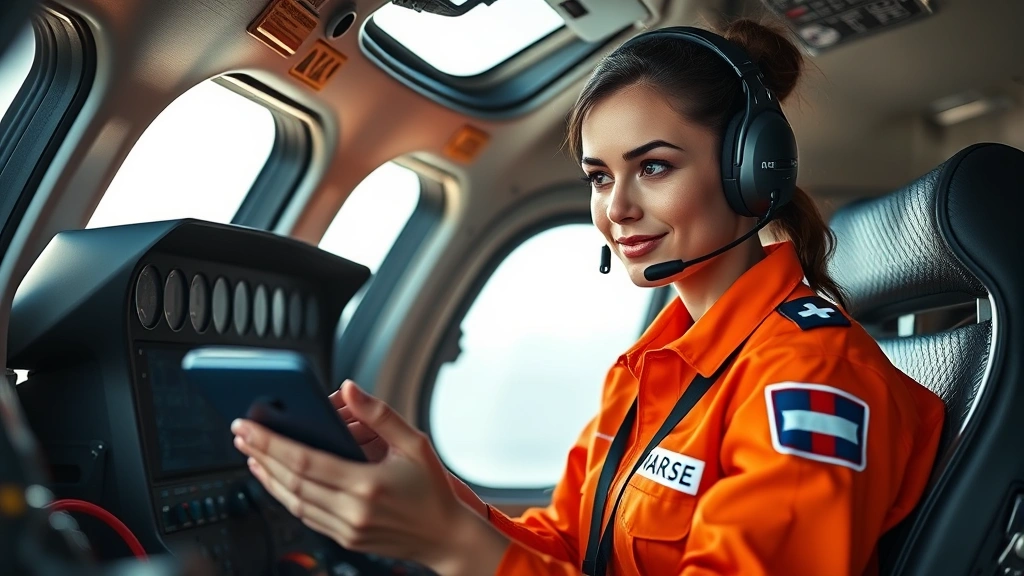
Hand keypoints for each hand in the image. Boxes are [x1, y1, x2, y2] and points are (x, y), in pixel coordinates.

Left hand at [232, 381, 507, 574]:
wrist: (445, 537)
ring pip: (292, 502)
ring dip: (268, 478)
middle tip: (241, 434)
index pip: (304, 461)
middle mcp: (352, 510)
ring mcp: (346, 528)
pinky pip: (305, 516)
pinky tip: (277, 480)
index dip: (271, 443)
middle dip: (261, 455)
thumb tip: (349, 388)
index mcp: (367, 484)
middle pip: (291, 481)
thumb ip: (380, 414)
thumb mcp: (414, 443)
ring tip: (251, 456)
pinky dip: (285, 496)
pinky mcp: (345, 538)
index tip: (249, 427)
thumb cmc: (432, 490)